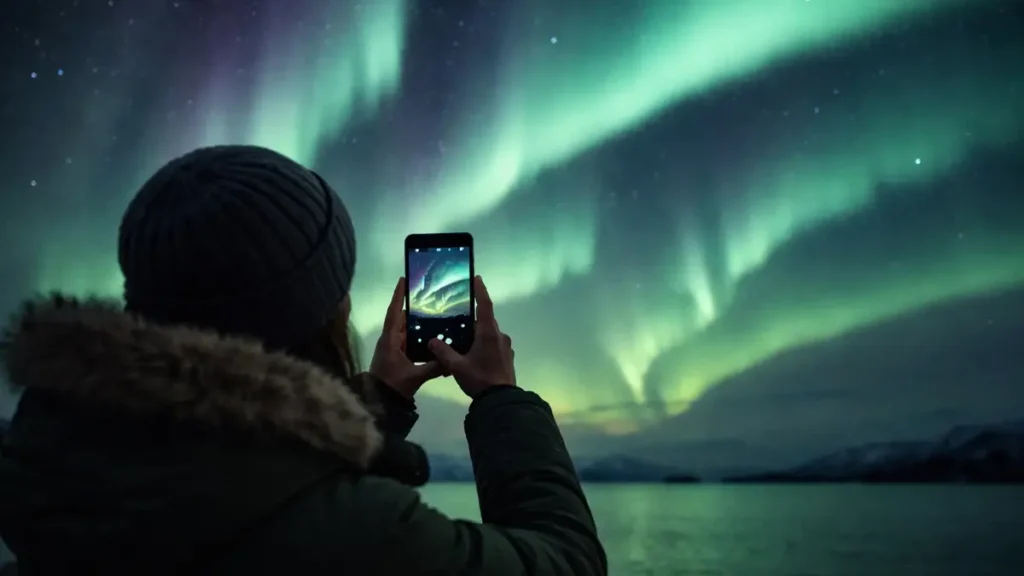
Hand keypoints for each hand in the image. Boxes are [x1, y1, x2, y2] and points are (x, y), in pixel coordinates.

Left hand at [369, 277, 443, 398]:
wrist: (380, 402)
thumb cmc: (392, 385)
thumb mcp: (414, 377)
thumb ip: (433, 367)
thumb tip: (451, 361)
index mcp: (390, 340)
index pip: (394, 313)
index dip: (398, 297)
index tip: (403, 280)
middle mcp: (390, 340)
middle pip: (400, 318)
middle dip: (411, 306)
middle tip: (426, 295)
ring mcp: (392, 348)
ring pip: (404, 329)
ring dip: (415, 321)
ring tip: (432, 311)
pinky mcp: (397, 355)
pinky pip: (407, 340)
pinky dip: (416, 335)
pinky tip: (429, 333)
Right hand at [428, 276, 515, 397]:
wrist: (501, 400)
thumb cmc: (480, 379)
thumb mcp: (457, 366)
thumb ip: (443, 352)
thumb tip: (431, 341)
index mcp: (488, 333)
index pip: (485, 305)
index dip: (481, 291)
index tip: (477, 279)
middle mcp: (500, 336)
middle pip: (486, 320)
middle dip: (473, 317)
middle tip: (458, 315)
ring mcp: (506, 347)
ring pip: (490, 333)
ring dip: (478, 332)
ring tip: (462, 337)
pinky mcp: (507, 357)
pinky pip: (494, 343)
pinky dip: (484, 343)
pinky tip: (473, 353)